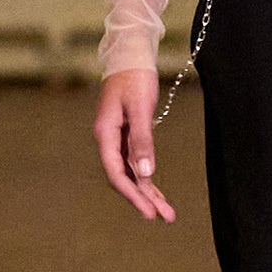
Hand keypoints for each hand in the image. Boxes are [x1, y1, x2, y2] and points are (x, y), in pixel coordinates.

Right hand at [94, 66, 174, 222]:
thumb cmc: (135, 77)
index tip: (149, 212)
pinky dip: (147, 177)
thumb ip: (142, 140)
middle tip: (165, 217)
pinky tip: (156, 191)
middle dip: (144, 199)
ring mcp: (116, 138)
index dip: (133, 195)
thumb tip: (145, 173)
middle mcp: (108, 140)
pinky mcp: (127, 134)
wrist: (130, 54)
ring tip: (166, 212)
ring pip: (131, 172)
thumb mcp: (140, 108)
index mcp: (105, 134)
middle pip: (124, 177)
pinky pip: (135, 162)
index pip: (117, 173)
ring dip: (147, 192)